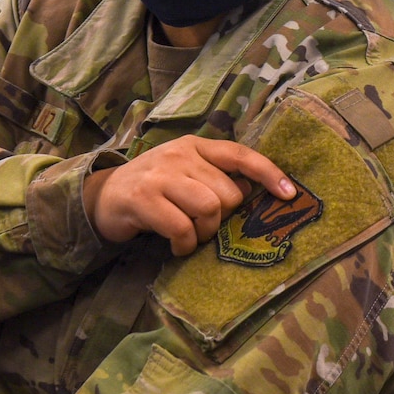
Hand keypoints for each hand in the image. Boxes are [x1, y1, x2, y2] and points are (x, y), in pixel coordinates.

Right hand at [81, 136, 295, 256]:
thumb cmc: (153, 188)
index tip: (290, 194)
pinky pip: (181, 228)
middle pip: (226, 193)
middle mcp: (178, 155)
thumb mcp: (185, 174)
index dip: (268, 173)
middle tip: (203, 227)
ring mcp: (159, 175)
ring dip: (204, 233)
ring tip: (191, 238)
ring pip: (208, 208)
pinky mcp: (142, 198)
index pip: (239, 154)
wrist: (102, 197)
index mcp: (194, 146)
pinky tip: (177, 247)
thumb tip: (251, 190)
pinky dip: (184, 245)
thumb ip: (215, 178)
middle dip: (222, 219)